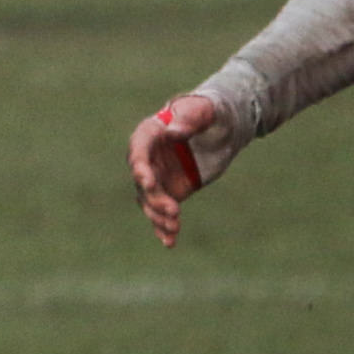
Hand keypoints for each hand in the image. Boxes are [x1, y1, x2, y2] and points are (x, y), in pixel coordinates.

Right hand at [128, 91, 240, 246]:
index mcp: (148, 136)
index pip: (138, 153)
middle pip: (143, 183)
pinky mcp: (168, 193)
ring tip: (174, 228)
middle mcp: (146, 160)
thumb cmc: (205, 114)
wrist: (215, 130)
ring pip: (149, 202)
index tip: (148, 182)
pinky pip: (161, 212)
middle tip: (174, 211)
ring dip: (159, 216)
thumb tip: (173, 131)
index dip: (141, 168)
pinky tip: (169, 242)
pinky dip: (164, 227)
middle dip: (155, 198)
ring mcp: (156, 178)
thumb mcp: (201, 112)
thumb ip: (188, 120)